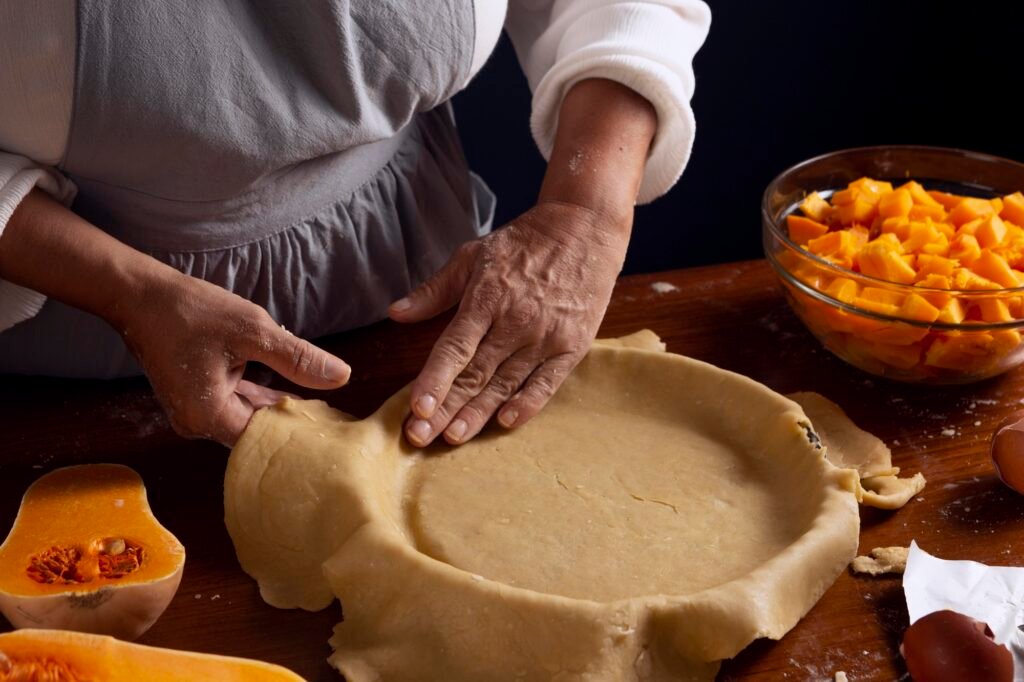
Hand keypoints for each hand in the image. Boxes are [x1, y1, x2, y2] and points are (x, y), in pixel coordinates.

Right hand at [116, 272, 350, 445]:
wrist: (140, 294)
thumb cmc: (192, 311)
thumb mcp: (254, 332)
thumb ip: (298, 358)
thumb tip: (342, 376)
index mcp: (209, 415)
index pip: (264, 440)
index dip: (298, 433)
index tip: (332, 427)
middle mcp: (197, 422)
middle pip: (255, 434)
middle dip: (290, 423)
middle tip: (333, 420)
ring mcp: (193, 410)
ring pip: (246, 417)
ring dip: (276, 408)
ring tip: (320, 407)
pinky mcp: (194, 396)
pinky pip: (234, 404)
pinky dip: (258, 398)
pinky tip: (289, 393)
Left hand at [388, 200, 628, 445]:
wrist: (584, 229)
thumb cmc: (524, 243)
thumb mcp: (473, 256)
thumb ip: (435, 290)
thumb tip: (396, 313)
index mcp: (487, 298)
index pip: (455, 348)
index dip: (434, 380)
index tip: (416, 409)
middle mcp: (516, 321)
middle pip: (475, 374)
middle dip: (445, 409)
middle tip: (420, 437)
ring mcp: (546, 336)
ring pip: (506, 384)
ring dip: (478, 413)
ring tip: (454, 437)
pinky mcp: (572, 346)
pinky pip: (546, 383)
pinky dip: (527, 404)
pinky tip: (506, 422)